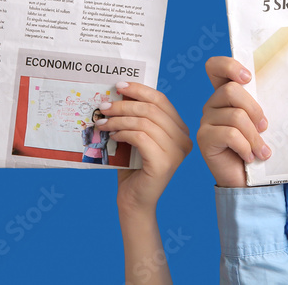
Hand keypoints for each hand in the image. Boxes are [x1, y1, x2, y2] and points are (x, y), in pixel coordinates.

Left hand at [98, 83, 190, 214]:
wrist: (134, 201)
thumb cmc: (133, 167)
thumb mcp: (137, 136)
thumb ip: (136, 117)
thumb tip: (119, 92)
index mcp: (180, 129)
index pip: (161, 100)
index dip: (139, 90)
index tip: (119, 86)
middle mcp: (184, 139)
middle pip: (152, 109)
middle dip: (125, 104)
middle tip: (104, 106)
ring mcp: (176, 152)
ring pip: (145, 122)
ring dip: (119, 119)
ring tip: (103, 122)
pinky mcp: (164, 163)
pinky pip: (141, 137)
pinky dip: (123, 133)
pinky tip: (113, 136)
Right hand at [197, 57, 269, 187]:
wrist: (248, 180)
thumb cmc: (257, 147)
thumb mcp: (261, 122)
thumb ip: (259, 104)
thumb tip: (279, 89)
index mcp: (224, 95)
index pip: (215, 67)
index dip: (229, 66)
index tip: (248, 77)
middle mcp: (212, 104)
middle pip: (231, 90)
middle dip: (254, 110)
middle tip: (264, 127)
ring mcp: (205, 121)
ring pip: (235, 116)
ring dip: (254, 136)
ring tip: (261, 150)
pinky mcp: (204, 138)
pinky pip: (230, 134)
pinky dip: (245, 147)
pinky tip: (248, 156)